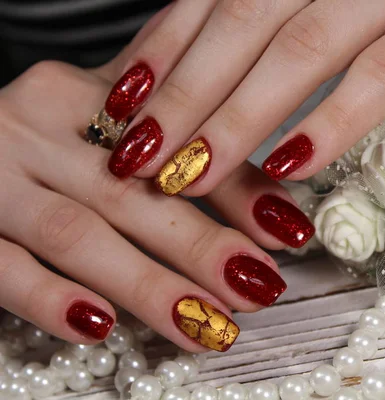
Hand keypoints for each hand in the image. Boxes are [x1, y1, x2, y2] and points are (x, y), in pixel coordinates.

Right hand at [0, 37, 314, 350]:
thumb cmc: (45, 141)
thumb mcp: (108, 124)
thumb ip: (185, 152)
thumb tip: (273, 207)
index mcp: (85, 93)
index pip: (176, 138)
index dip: (239, 189)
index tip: (287, 230)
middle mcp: (38, 127)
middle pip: (134, 193)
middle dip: (204, 247)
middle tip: (259, 286)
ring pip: (79, 235)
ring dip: (150, 285)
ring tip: (208, 323)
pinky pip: (3, 267)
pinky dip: (51, 299)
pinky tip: (101, 326)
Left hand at [105, 0, 384, 193]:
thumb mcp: (359, 4)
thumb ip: (291, 26)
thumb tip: (215, 82)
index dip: (165, 49)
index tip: (124, 107)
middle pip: (245, 19)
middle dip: (186, 93)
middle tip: (139, 157)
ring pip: (302, 46)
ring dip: (239, 115)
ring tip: (193, 173)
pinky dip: (333, 120)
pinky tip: (290, 166)